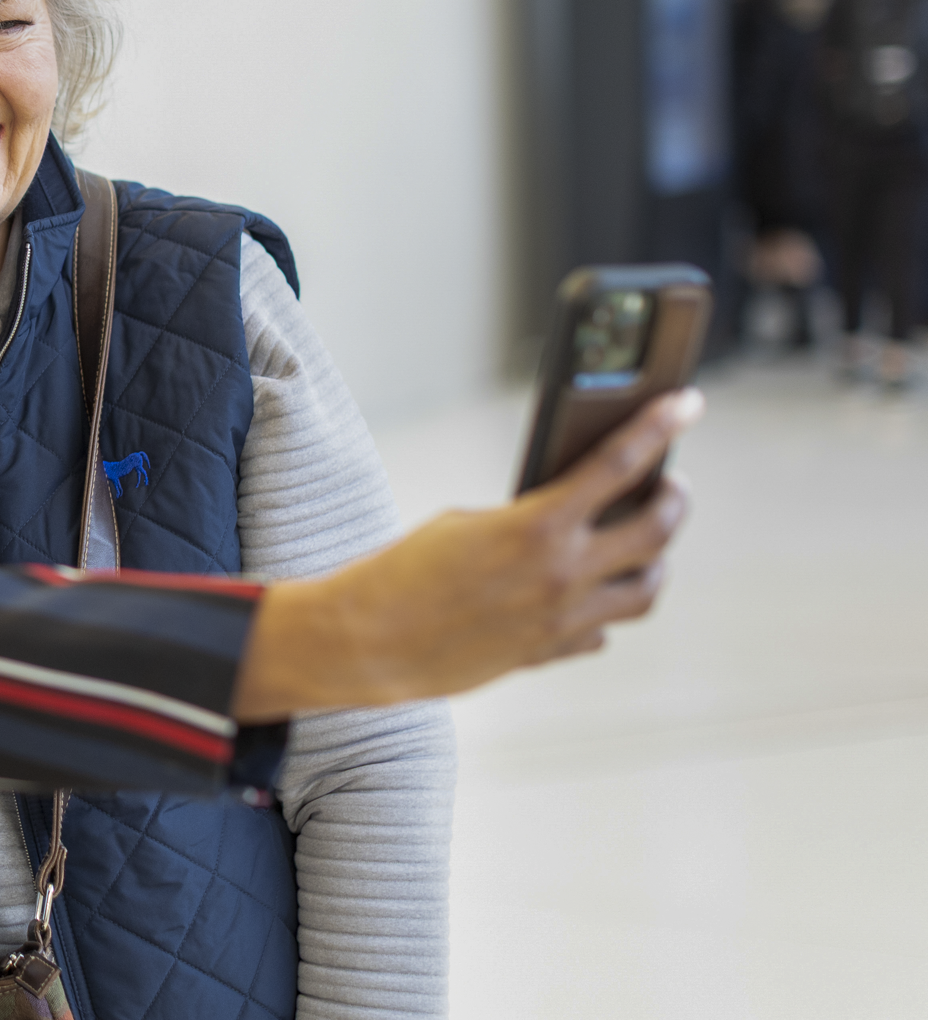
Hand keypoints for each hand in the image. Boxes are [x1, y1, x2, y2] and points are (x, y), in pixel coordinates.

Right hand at [231, 387, 701, 719]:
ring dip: (653, 561)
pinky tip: (584, 593)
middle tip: (672, 485)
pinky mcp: (551, 653)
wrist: (369, 640)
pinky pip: (600, 629)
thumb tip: (571, 516)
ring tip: (644, 543)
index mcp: (538, 526)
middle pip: (656, 532)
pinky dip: (599, 607)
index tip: (687, 402)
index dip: (659, 426)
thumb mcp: (466, 521)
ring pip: (645, 590)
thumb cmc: (403, 568)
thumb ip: (529, 517)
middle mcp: (564, 574)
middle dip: (672, 501)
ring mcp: (564, 620)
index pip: (619, 463)